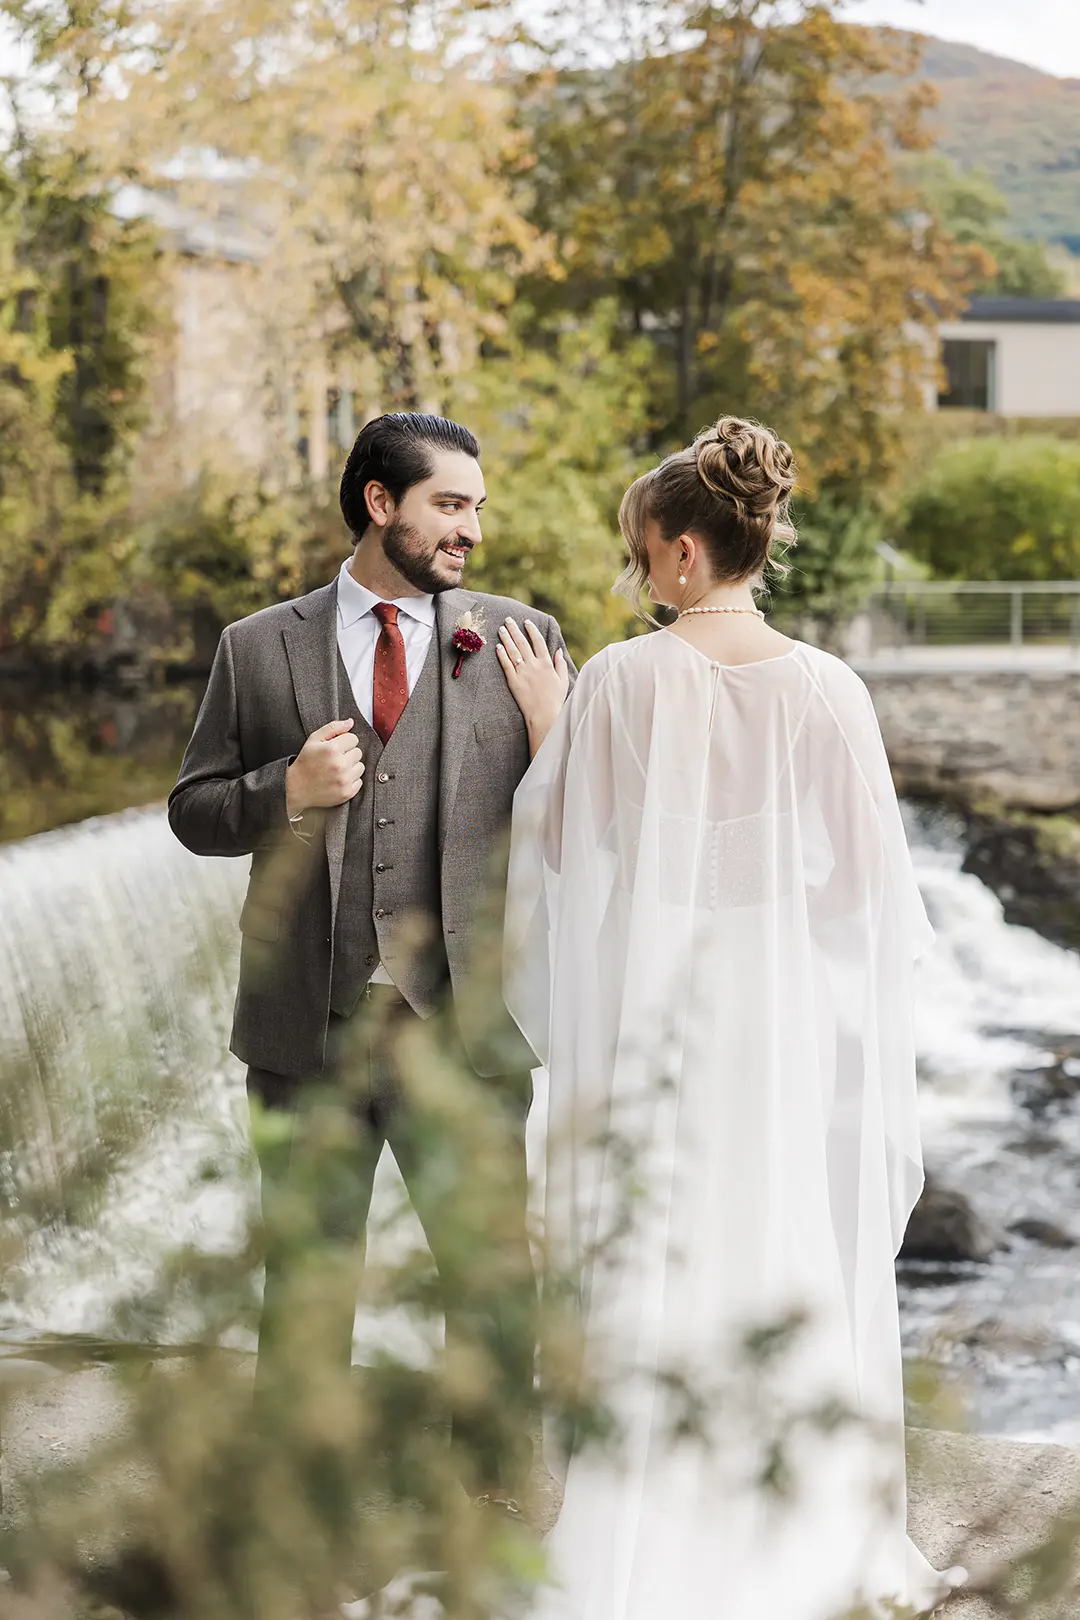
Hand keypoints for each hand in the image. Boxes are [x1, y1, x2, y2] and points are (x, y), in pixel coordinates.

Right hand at [285, 718, 364, 814]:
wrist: (295, 788)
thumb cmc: (305, 762)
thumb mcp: (313, 740)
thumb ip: (333, 727)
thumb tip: (351, 722)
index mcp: (332, 749)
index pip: (353, 738)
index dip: (344, 742)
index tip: (335, 748)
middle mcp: (340, 765)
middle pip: (358, 752)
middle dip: (347, 754)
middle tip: (334, 759)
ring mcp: (344, 780)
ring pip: (360, 766)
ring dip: (351, 767)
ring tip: (336, 769)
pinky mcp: (347, 793)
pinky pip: (359, 781)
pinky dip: (351, 780)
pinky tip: (338, 779)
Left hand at [496, 619, 569, 755]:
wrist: (544, 715)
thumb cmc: (555, 700)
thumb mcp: (563, 680)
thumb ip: (560, 664)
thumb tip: (558, 650)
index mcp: (546, 663)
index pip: (538, 641)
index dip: (531, 630)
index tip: (526, 622)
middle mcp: (534, 665)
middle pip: (522, 643)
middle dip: (514, 629)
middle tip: (508, 619)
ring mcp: (523, 672)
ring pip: (513, 651)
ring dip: (506, 638)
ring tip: (500, 629)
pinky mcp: (513, 681)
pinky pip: (506, 665)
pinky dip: (501, 655)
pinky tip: (497, 646)